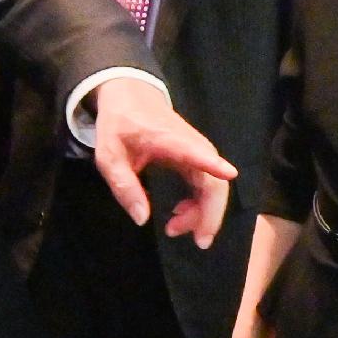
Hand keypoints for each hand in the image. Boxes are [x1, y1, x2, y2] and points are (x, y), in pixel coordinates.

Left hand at [88, 73, 238, 247]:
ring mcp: (197, 151)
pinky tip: (181, 213)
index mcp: (169, 140)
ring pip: (214, 186)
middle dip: (210, 214)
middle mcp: (191, 145)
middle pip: (214, 181)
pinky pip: (207, 184)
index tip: (227, 174)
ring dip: (203, 213)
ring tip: (175, 229)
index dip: (213, 164)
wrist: (131, 95)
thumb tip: (142, 219)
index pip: (196, 152)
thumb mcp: (109, 156)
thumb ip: (124, 186)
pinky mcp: (197, 157)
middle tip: (197, 241)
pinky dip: (199, 203)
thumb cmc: (119, 123)